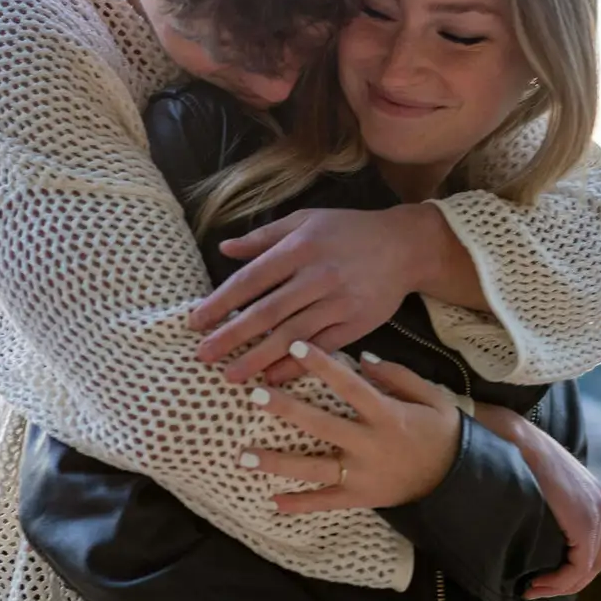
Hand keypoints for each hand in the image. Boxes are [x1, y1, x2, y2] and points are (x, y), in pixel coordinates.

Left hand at [189, 207, 437, 384]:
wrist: (406, 246)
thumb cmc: (348, 231)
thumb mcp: (306, 221)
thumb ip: (264, 236)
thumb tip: (224, 248)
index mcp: (300, 247)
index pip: (251, 279)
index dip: (220, 302)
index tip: (195, 322)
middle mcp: (317, 275)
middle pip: (267, 312)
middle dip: (231, 336)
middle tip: (202, 356)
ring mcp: (339, 301)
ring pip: (291, 335)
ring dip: (258, 358)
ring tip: (231, 376)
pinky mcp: (358, 323)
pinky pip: (321, 349)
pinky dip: (296, 365)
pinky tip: (273, 379)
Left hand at [240, 344, 459, 512]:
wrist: (457, 479)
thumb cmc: (441, 432)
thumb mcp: (431, 396)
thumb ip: (398, 376)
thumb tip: (363, 358)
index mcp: (387, 415)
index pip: (349, 386)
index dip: (322, 365)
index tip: (295, 345)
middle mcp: (369, 445)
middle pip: (321, 425)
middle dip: (287, 410)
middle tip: (255, 395)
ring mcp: (362, 475)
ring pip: (314, 469)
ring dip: (277, 463)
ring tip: (243, 456)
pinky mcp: (361, 498)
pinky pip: (326, 502)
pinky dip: (300, 504)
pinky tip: (272, 502)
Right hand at [474, 404, 600, 598]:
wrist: (508, 435)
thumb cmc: (509, 452)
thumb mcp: (534, 480)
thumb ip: (540, 500)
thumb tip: (522, 520)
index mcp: (590, 492)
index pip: (594, 540)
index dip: (570, 564)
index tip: (538, 575)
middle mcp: (600, 502)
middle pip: (597, 556)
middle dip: (568, 579)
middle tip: (536, 588)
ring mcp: (596, 510)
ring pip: (592, 565)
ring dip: (565, 584)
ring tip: (535, 588)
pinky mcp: (585, 522)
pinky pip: (580, 566)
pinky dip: (561, 581)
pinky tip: (536, 583)